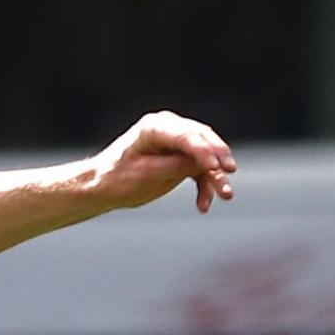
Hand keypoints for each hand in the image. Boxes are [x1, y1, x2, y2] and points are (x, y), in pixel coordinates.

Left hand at [91, 111, 237, 213]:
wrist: (104, 186)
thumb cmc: (117, 178)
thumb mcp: (145, 175)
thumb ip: (174, 167)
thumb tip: (205, 164)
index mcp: (154, 128)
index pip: (186, 136)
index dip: (203, 150)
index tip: (215, 166)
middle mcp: (169, 129)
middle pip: (203, 139)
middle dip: (218, 157)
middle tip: (230, 171)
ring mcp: (177, 143)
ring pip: (205, 157)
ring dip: (216, 177)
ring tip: (226, 195)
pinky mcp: (181, 158)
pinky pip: (200, 170)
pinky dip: (204, 187)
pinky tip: (203, 206)